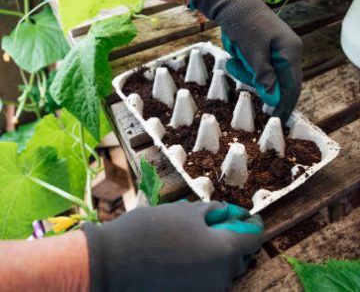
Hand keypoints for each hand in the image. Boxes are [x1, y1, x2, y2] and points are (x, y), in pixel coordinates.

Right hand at [82, 201, 263, 291]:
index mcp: (224, 253)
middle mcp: (221, 279)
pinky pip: (205, 281)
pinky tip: (182, 255)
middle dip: (231, 239)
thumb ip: (214, 212)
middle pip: (238, 256)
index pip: (252, 238)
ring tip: (192, 238)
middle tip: (214, 224)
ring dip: (215, 254)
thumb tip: (233, 214)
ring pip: (221, 270)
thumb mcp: (185, 212)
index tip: (249, 217)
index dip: (251, 225)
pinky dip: (201, 268)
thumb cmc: (149, 232)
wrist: (111, 266)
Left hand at [189, 0, 302, 122]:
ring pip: (262, 77)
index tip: (276, 121)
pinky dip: (243, 65)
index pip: (292, 86)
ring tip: (234, 55)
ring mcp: (276, 51)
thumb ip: (264, 76)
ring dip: (245, 71)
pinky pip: (255, 68)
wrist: (230, 2)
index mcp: (290, 52)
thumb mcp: (253, 52)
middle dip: (254, 80)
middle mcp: (287, 52)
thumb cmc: (243, 24)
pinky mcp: (264, 50)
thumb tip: (274, 98)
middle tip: (237, 64)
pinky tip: (236, 52)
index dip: (284, 105)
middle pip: (276, 82)